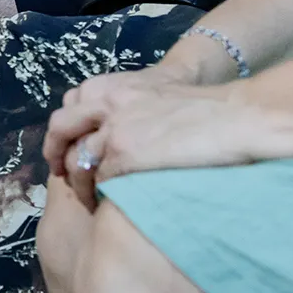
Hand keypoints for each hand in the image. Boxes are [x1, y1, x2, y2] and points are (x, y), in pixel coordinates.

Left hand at [43, 79, 260, 210]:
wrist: (236, 118)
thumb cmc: (203, 110)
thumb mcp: (154, 97)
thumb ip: (126, 109)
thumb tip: (109, 136)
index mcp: (111, 88)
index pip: (69, 109)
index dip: (65, 132)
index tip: (66, 150)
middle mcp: (105, 104)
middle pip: (61, 131)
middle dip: (56, 155)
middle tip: (61, 174)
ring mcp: (113, 130)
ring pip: (77, 161)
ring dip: (78, 183)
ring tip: (87, 198)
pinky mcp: (125, 156)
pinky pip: (99, 180)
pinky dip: (99, 194)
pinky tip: (107, 205)